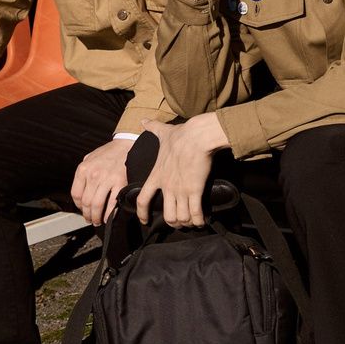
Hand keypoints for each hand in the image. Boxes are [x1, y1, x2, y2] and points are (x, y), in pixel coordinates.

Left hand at [70, 134, 139, 224]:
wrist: (126, 144)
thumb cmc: (108, 153)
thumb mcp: (89, 159)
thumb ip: (83, 174)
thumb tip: (81, 192)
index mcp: (83, 169)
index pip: (76, 195)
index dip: (79, 207)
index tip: (83, 211)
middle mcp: (93, 174)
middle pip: (86, 202)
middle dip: (87, 215)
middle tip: (90, 219)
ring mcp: (107, 179)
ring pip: (97, 205)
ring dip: (97, 217)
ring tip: (98, 221)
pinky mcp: (120, 182)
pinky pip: (112, 202)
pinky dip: (109, 213)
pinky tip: (108, 218)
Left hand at [135, 114, 223, 228]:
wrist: (197, 136)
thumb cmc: (182, 135)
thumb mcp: (163, 132)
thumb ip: (153, 128)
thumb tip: (144, 120)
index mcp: (156, 175)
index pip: (142, 199)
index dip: (142, 213)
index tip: (145, 221)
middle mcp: (166, 186)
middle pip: (166, 215)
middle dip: (173, 223)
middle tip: (179, 223)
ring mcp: (180, 190)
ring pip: (179, 217)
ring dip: (186, 223)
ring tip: (191, 223)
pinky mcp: (195, 190)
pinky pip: (195, 213)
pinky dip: (198, 220)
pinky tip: (202, 221)